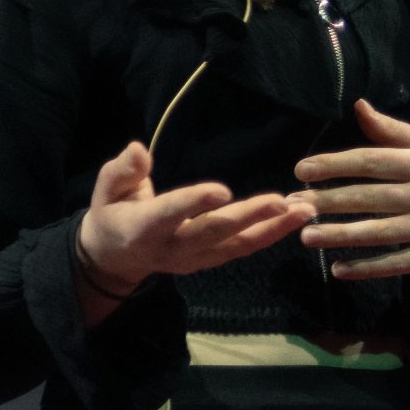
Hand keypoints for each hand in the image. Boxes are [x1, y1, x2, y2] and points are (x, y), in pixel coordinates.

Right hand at [74, 141, 310, 306]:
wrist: (114, 257)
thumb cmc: (112, 212)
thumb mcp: (106, 190)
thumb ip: (122, 171)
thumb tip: (138, 148)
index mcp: (144, 227)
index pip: (171, 213)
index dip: (195, 203)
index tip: (222, 191)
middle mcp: (173, 248)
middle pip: (214, 232)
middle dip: (249, 217)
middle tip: (281, 201)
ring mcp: (194, 259)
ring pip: (237, 245)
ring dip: (273, 229)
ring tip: (303, 211)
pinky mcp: (210, 260)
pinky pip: (243, 249)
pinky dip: (270, 234)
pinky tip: (295, 219)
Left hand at [293, 99, 409, 281]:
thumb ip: (394, 131)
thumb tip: (358, 106)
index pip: (372, 161)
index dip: (334, 165)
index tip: (301, 170)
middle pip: (369, 197)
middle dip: (327, 200)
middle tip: (292, 204)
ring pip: (378, 233)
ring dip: (339, 235)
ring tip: (306, 237)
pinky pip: (396, 263)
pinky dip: (367, 268)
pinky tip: (338, 270)